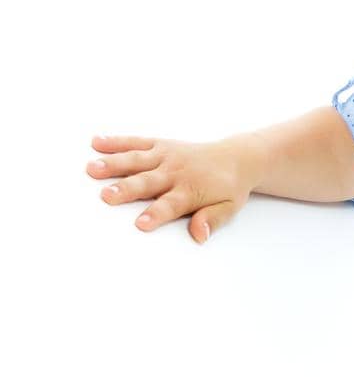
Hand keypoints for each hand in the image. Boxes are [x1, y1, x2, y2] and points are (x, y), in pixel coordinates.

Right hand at [86, 133, 257, 243]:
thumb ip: (212, 220)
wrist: (237, 158)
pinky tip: (96, 143)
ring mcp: (166, 157)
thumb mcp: (228, 208)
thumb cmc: (228, 188)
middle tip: (107, 196)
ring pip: (137, 160)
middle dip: (127, 189)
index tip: (140, 224)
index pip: (170, 205)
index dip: (156, 215)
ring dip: (115, 164)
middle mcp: (175, 172)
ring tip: (92, 169)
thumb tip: (200, 235)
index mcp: (191, 191)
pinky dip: (117, 142)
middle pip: (148, 182)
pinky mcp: (160, 145)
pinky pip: (137, 142)